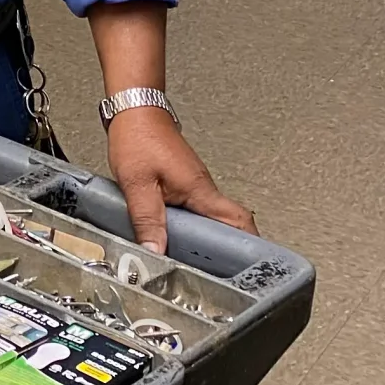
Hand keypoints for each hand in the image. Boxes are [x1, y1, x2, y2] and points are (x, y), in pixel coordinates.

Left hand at [105, 108, 255, 253]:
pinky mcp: (183, 184)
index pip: (240, 220)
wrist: (134, 111)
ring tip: (194, 263)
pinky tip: (174, 236)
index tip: (250, 268)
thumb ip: (146, 219)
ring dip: (204, 239)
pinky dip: (189, 227)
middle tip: (216, 273)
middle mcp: (203, 188)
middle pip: (228, 224)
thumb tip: (155, 251)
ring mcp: (194, 186)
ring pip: (209, 219)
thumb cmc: (139, 137)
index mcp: (200, 190)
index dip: (249, 246)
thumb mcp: (137, 183)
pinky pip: (194, 211)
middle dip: (226, 250)